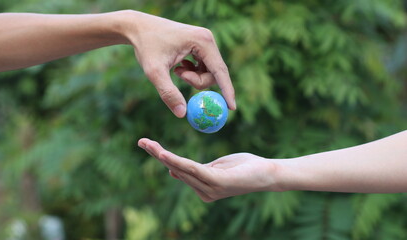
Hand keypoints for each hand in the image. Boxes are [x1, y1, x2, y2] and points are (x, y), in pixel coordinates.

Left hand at [124, 11, 235, 117]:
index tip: (232, 108)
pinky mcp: (200, 45)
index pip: (220, 71)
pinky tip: (178, 66)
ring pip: (209, 72)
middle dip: (197, 81)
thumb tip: (183, 114)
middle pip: (214, 73)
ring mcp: (205, 42)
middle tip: (179, 76)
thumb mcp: (154, 72)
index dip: (227, 90)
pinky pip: (204, 68)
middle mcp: (207, 39)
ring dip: (193, 78)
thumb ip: (168, 93)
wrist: (138, 28)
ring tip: (176, 70)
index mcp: (202, 41)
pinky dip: (192, 73)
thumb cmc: (146, 46)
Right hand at [138, 138, 280, 201]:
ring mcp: (210, 189)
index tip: (149, 145)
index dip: (163, 157)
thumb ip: (198, 169)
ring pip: (182, 169)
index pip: (180, 170)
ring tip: (147, 145)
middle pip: (176, 169)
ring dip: (163, 156)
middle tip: (141, 141)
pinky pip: (193, 169)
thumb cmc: (246, 167)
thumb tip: (174, 169)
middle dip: (157, 154)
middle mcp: (204, 192)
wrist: (269, 173)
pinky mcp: (217, 183)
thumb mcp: (218, 166)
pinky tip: (164, 155)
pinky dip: (177, 161)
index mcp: (204, 187)